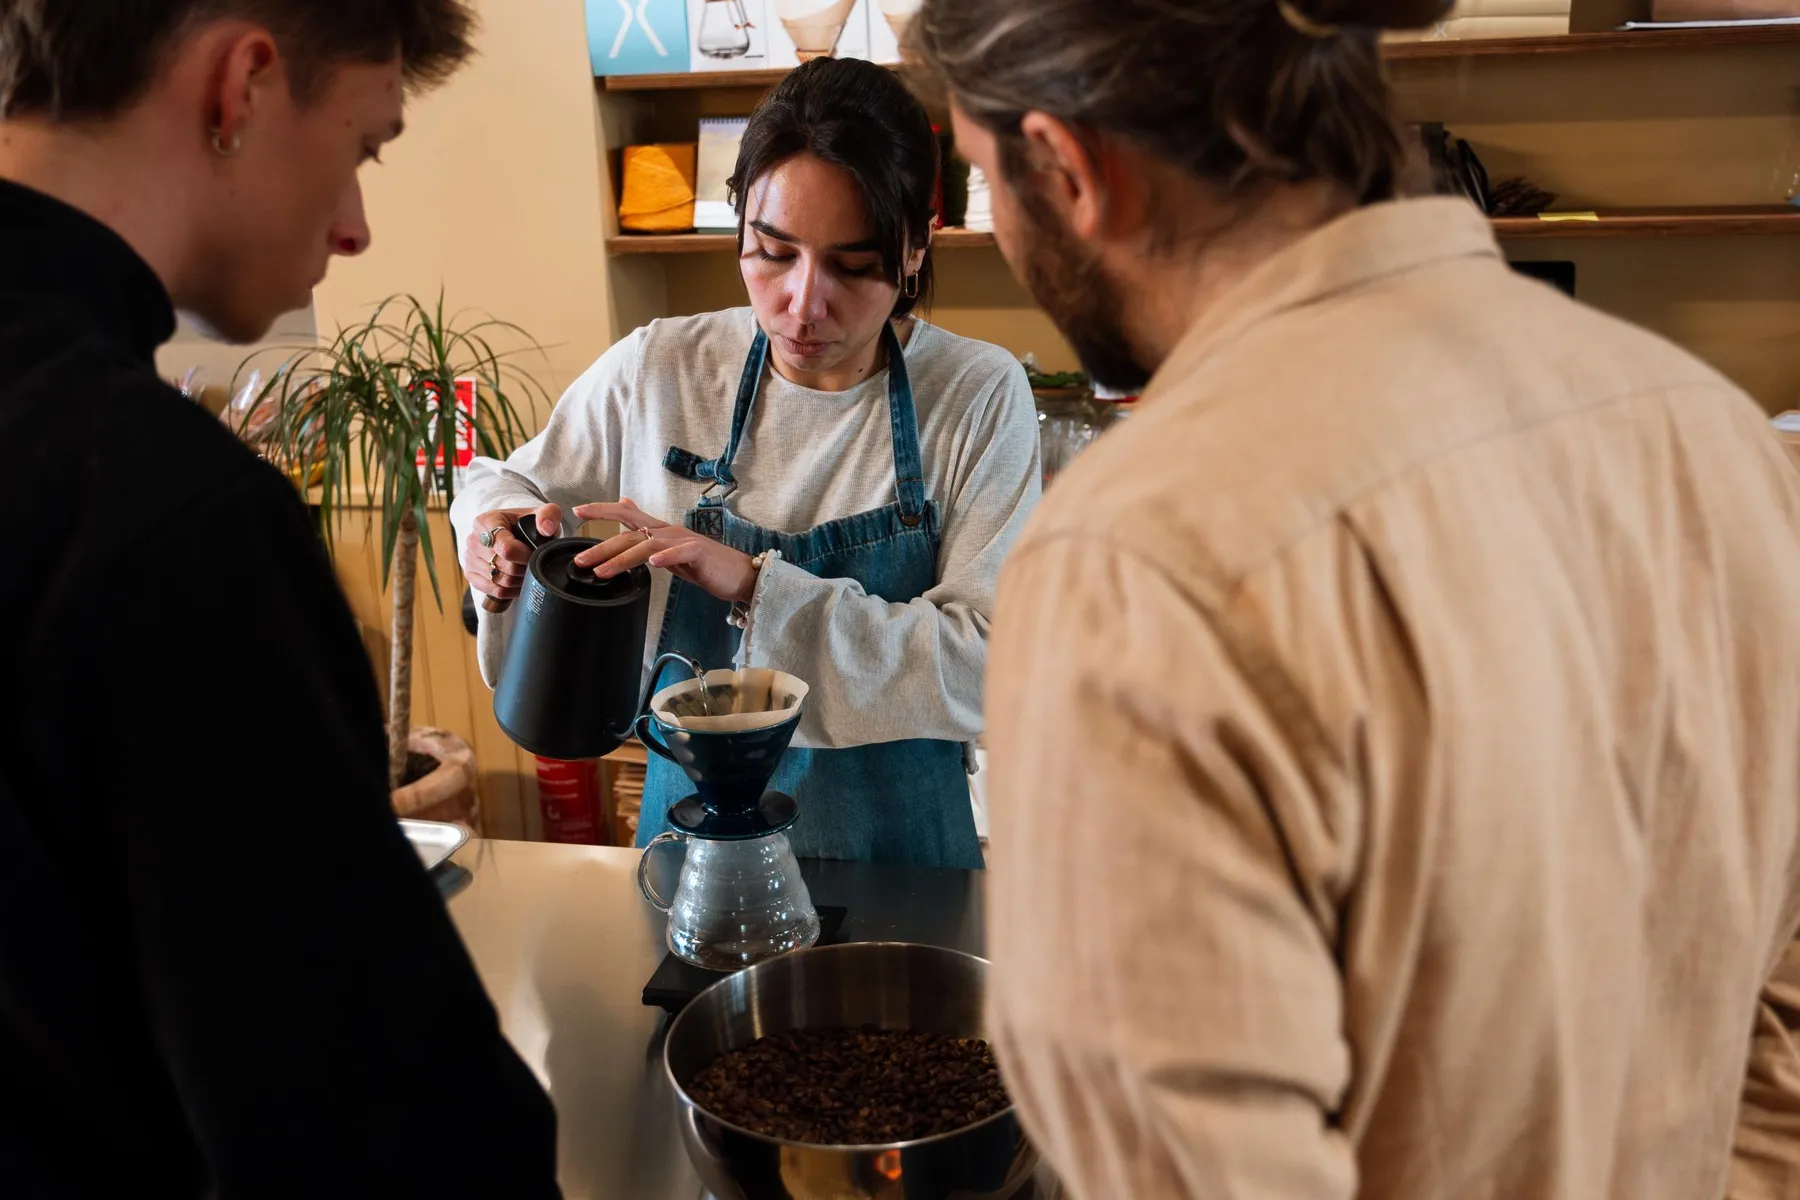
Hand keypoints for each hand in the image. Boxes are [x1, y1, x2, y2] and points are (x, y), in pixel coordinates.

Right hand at [462, 503, 560, 601]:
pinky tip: (519, 582)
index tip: (535, 554)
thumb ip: (548, 515)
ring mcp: (470, 558)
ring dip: (519, 580)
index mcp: (486, 522)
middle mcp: (473, 540)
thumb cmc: (528, 524)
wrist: (516, 533)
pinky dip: (511, 590)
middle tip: (534, 564)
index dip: (525, 556)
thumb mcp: (542, 514)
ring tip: (528, 572)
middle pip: (504, 566)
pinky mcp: (471, 575)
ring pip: (500, 580)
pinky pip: (495, 591)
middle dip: (524, 568)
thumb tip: (547, 528)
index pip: (506, 549)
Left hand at [572, 499, 757, 604]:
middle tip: (580, 559)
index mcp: (661, 531)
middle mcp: (669, 531)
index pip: (627, 515)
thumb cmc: (704, 564)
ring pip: (647, 545)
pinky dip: (664, 557)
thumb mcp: (671, 547)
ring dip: (622, 558)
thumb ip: (648, 532)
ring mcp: (684, 541)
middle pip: (630, 533)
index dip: (602, 511)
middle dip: (602, 545)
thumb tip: (627, 509)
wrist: (739, 574)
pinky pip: (679, 553)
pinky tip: (652, 564)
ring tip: (603, 571)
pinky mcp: (699, 554)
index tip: (578, 512)